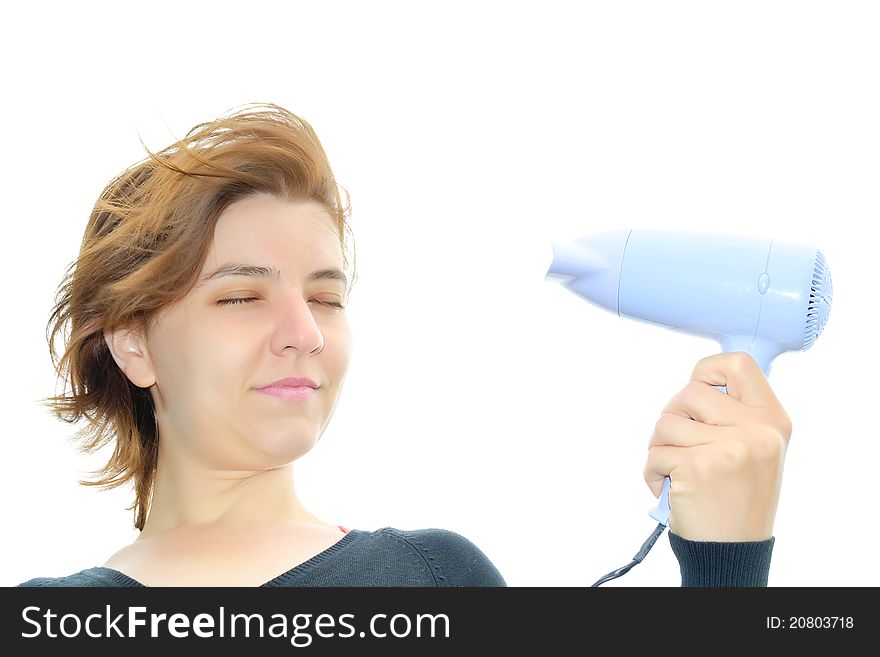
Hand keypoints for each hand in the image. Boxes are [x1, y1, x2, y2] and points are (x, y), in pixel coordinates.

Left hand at [643, 352, 792, 541]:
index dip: (708, 370)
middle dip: (674, 416)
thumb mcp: (757, 450)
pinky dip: (652, 471)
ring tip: (677, 471)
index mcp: (772, 420)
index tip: (698, 388)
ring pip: (665, 422)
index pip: (738, 364)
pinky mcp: (697, 467)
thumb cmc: (737, 500)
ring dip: (659, 447)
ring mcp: (728, 449)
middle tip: (680, 444)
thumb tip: (698, 381)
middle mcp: (756, 431)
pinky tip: (670, 488)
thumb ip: (736, 414)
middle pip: (689, 391)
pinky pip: (654, 453)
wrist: (733, 550)